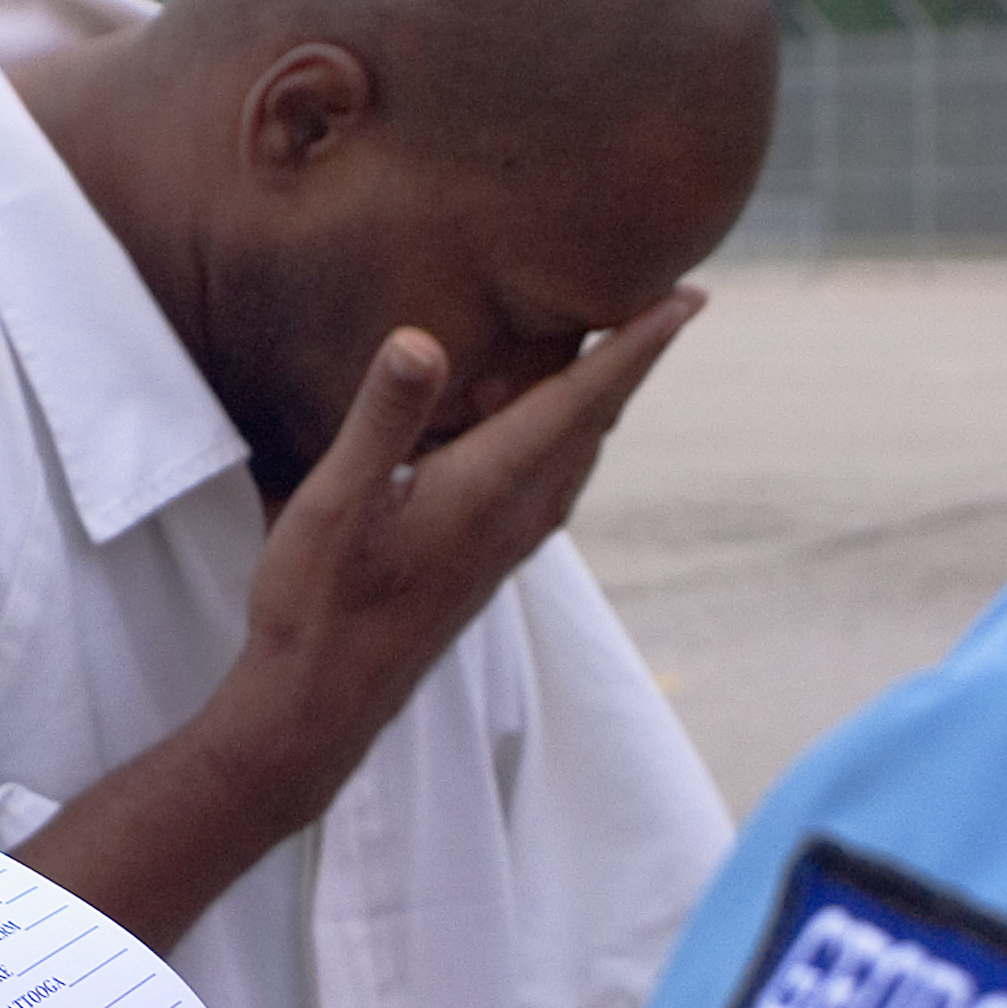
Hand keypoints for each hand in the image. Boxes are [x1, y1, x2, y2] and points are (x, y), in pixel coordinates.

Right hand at [19, 298, 695, 954]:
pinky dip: (562, 433)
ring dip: (598, 396)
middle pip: (594, 421)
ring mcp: (507, 544)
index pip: (580, 401)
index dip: (636, 345)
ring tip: (612, 344)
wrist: (318, 710)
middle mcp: (516, 516)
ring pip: (575, 452)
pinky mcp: (488, 560)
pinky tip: (539, 422)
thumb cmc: (317, 607)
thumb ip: (382, 420)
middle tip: (669, 297)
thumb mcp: (332, 503)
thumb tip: (421, 338)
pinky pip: (550, 480)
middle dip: (633, 358)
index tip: (690, 297)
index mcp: (489, 490)